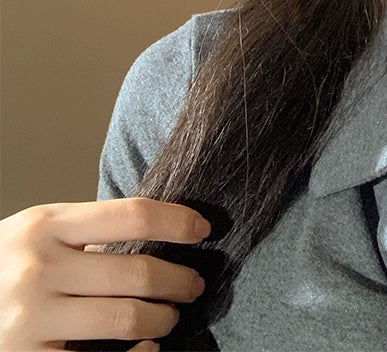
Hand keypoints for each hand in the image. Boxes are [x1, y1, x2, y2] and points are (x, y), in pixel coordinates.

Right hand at [0, 197, 210, 350]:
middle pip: (138, 271)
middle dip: (179, 280)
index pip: (132, 215)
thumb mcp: (37, 233)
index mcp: (45, 225)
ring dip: (162, 319)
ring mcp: (31, 318)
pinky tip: (145, 348)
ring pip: (127, 318)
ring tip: (169, 316)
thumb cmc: (4, 266)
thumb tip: (158, 236)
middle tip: (193, 284)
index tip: (201, 229)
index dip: (176, 222)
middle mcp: (38, 268)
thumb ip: (85, 232)